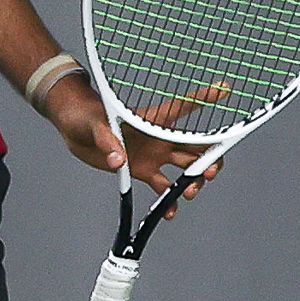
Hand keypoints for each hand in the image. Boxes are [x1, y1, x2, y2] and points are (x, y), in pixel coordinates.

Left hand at [44, 76, 228, 219]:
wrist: (75, 129)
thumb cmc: (87, 115)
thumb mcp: (96, 124)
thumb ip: (108, 139)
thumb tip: (119, 159)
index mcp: (153, 119)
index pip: (184, 106)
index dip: (205, 97)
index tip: (225, 89)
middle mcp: (159, 137)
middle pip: (195, 146)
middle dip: (209, 158)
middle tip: (210, 172)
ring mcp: (153, 155)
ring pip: (185, 169)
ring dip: (193, 182)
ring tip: (189, 194)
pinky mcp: (142, 171)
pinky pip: (163, 188)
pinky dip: (169, 201)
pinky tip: (170, 211)